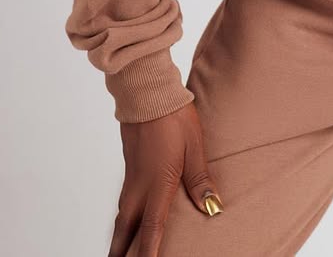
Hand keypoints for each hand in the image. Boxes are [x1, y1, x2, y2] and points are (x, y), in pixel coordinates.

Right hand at [108, 101, 222, 256]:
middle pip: (125, 232)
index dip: (148, 255)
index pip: (151, 231)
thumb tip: (212, 208)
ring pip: (121, 219)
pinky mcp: (129, 169)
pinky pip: (122, 204)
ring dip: (120, 240)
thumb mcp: (194, 147)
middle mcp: (139, 187)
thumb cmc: (173, 117)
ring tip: (120, 255)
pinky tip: (128, 222)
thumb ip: (200, 181)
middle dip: (121, 254)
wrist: (146, 92)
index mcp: (157, 185)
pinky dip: (122, 221)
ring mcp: (131, 179)